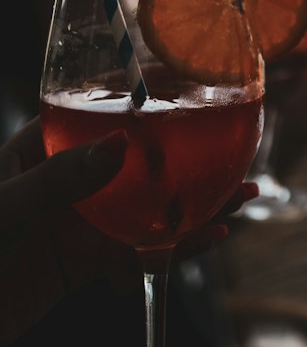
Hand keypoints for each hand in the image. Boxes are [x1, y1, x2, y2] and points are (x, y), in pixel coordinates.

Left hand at [0, 119, 255, 346]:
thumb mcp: (7, 212)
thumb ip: (60, 181)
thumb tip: (121, 145)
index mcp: (37, 148)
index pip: (98, 108)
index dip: (145, 94)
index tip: (189, 81)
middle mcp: (63, 180)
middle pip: (138, 158)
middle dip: (187, 151)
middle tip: (235, 144)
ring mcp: (77, 223)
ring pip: (148, 205)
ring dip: (196, 201)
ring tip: (242, 194)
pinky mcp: (83, 264)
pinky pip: (140, 249)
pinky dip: (177, 245)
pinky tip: (210, 238)